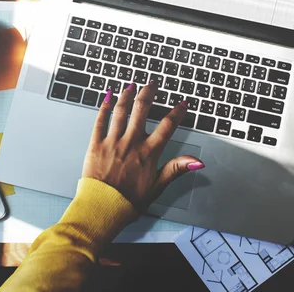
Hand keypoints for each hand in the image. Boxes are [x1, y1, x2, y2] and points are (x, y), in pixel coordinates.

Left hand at [82, 82, 203, 211]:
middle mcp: (131, 143)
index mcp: (148, 153)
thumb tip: (197, 162)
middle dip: (149, 93)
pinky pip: (100, 121)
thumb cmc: (128, 202)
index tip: (182, 104)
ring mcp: (112, 142)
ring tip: (132, 85)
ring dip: (127, 95)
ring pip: (121, 111)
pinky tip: (108, 97)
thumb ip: (176, 169)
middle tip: (152, 84)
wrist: (101, 209)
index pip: (167, 126)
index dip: (177, 113)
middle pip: (142, 110)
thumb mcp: (158, 186)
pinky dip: (104, 107)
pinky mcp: (96, 145)